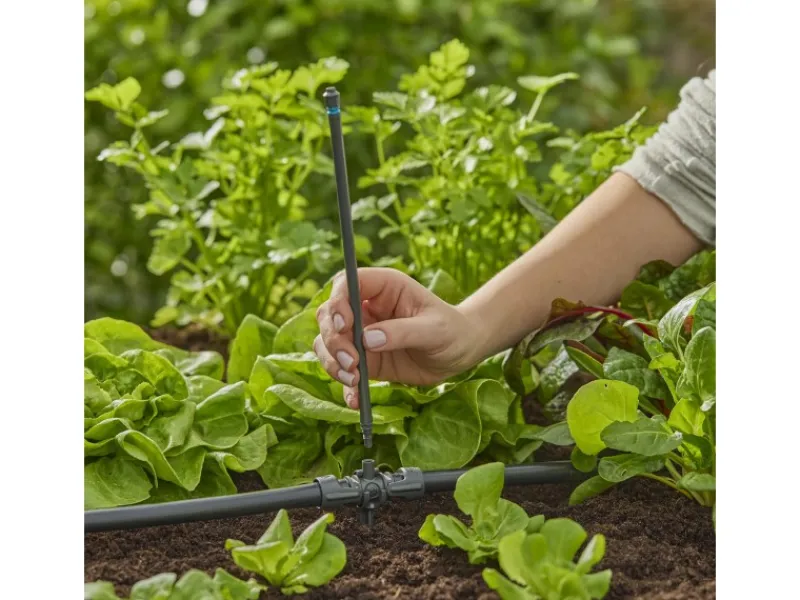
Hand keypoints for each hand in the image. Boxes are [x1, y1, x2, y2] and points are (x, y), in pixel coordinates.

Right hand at [314, 268, 480, 407]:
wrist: (460, 353)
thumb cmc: (451, 330)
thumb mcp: (433, 329)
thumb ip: (402, 332)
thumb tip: (367, 340)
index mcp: (383, 288)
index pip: (346, 283)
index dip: (337, 301)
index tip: (344, 325)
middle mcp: (366, 308)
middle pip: (329, 315)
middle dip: (333, 339)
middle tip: (351, 362)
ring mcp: (362, 334)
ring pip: (328, 343)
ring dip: (332, 362)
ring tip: (354, 380)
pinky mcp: (365, 360)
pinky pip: (342, 370)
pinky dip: (344, 385)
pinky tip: (355, 399)